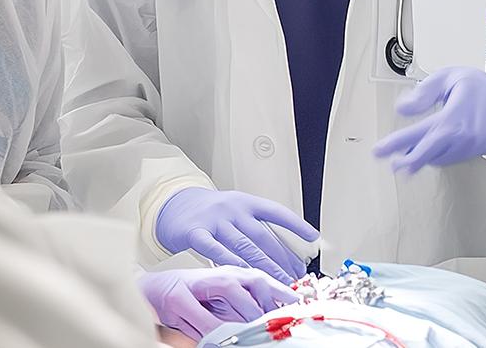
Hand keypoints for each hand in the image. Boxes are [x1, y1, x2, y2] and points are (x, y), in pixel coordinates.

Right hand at [138, 267, 293, 340]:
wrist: (150, 290)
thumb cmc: (188, 293)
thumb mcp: (219, 299)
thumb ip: (241, 307)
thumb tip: (268, 317)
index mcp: (230, 274)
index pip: (262, 277)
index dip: (281, 289)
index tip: (298, 303)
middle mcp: (216, 275)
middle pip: (251, 277)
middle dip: (267, 298)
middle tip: (276, 317)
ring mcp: (197, 284)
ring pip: (230, 289)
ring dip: (245, 310)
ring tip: (254, 325)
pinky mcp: (178, 299)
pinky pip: (203, 315)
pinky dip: (216, 329)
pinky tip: (222, 336)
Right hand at [154, 187, 319, 282]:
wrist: (172, 204)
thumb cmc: (208, 212)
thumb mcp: (234, 211)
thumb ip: (254, 228)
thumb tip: (283, 253)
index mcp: (245, 202)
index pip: (275, 212)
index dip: (296, 224)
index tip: (313, 236)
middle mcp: (232, 209)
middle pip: (262, 237)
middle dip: (282, 259)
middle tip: (296, 276)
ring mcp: (214, 221)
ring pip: (244, 246)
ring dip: (264, 267)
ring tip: (279, 282)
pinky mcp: (195, 233)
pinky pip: (215, 250)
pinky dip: (231, 262)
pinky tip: (243, 273)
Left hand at [372, 66, 485, 174]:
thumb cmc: (480, 88)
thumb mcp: (450, 77)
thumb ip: (424, 91)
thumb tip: (403, 107)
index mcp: (454, 116)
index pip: (420, 133)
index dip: (397, 143)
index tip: (380, 150)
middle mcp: (461, 136)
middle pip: (427, 154)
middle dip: (406, 161)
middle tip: (391, 163)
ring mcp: (466, 147)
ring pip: (435, 158)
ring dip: (418, 158)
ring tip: (403, 158)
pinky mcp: (469, 153)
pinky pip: (446, 158)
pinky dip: (433, 156)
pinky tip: (424, 152)